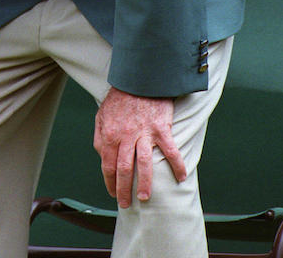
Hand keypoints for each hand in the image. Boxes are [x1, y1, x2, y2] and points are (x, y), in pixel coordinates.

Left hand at [93, 87, 185, 207]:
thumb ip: (100, 137)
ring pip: (144, 164)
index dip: (109, 182)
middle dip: (124, 190)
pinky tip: (181, 178)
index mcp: (110, 134)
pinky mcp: (161, 128)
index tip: (112, 193)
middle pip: (124, 169)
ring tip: (145, 198)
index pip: (108, 165)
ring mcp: (144, 132)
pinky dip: (177, 165)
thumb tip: (102, 157)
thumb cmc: (119, 98)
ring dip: (145, 184)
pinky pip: (170, 150)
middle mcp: (126, 135)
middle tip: (126, 203)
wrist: (138, 78)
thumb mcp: (101, 115)